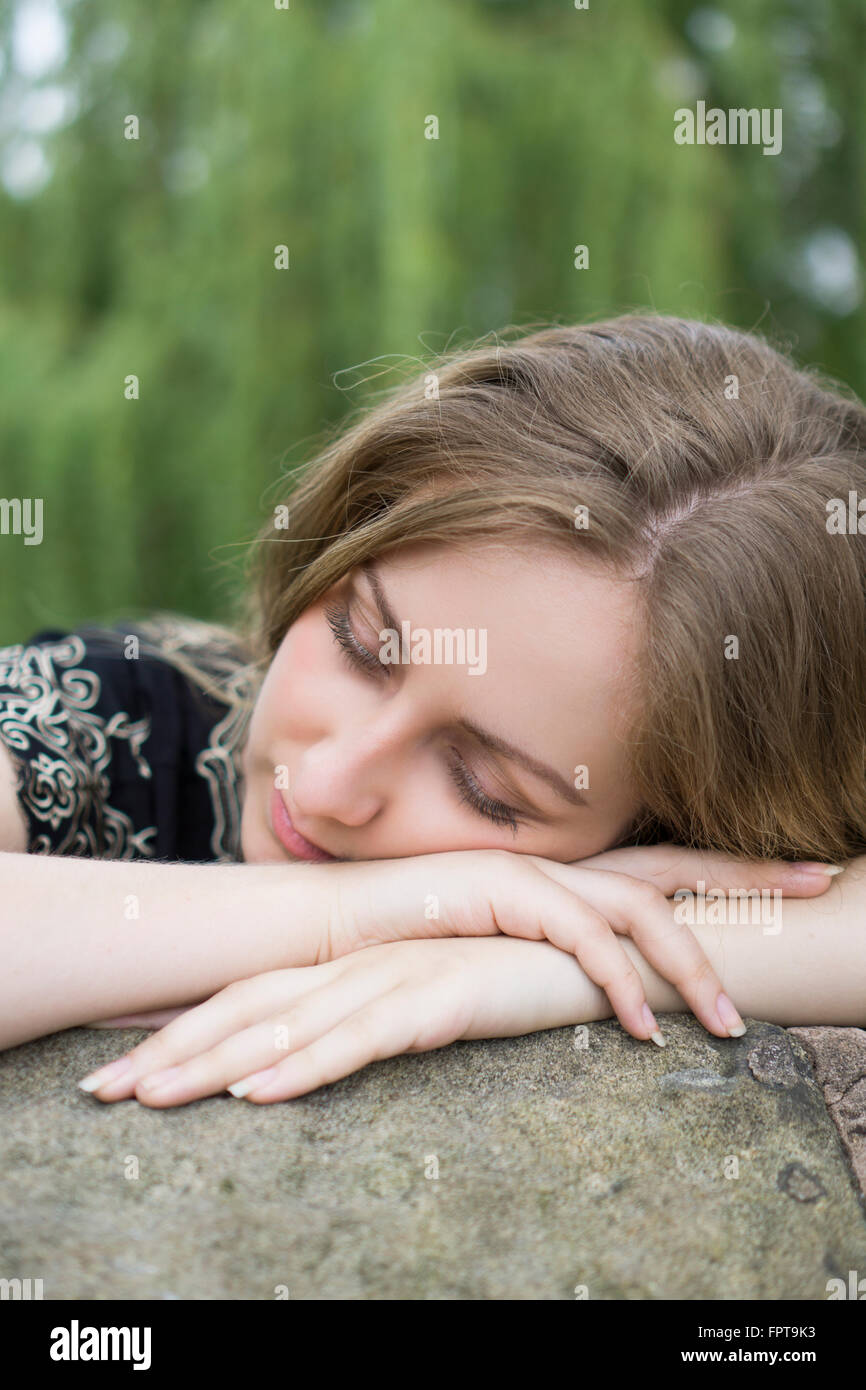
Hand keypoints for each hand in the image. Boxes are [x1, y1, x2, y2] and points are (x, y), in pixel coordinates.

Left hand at [77, 936, 603, 1106]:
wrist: (598, 942)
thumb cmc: (514, 969)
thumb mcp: (431, 997)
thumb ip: (375, 1013)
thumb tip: (320, 1049)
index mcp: (351, 965)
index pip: (251, 998)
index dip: (184, 1032)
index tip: (125, 1068)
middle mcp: (361, 966)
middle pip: (247, 1009)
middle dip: (171, 1051)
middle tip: (100, 1091)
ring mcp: (396, 977)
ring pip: (288, 1027)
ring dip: (213, 1064)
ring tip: (150, 1099)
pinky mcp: (440, 996)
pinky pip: (359, 1038)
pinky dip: (304, 1066)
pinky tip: (260, 1091)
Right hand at [314, 846, 838, 1041]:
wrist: (328, 928)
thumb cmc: (409, 941)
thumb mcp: (498, 945)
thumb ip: (551, 949)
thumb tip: (608, 980)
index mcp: (566, 871)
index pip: (664, 863)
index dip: (734, 867)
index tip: (800, 871)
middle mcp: (559, 862)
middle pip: (674, 864)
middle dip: (751, 877)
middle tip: (823, 880)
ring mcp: (532, 872)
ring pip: (639, 908)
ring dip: (691, 966)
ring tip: (732, 1024)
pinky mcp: (499, 893)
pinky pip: (578, 938)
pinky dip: (616, 980)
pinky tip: (641, 1026)